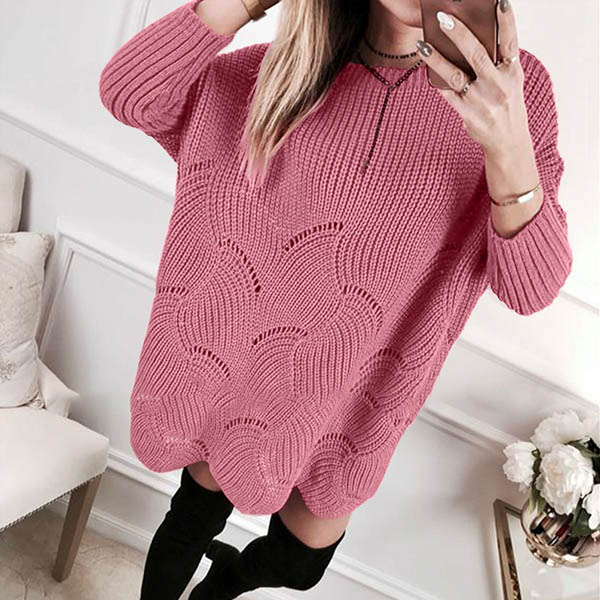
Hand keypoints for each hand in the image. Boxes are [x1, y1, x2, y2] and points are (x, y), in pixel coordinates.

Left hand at [415, 0, 530, 156]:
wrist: (508, 143)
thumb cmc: (507, 106)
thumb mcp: (510, 83)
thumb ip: (497, 63)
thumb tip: (470, 41)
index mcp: (513, 73)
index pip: (510, 42)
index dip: (506, 21)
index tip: (499, 1)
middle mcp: (498, 85)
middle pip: (476, 54)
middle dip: (459, 34)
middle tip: (443, 18)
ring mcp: (481, 100)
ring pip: (455, 74)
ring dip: (437, 58)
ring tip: (423, 45)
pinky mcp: (467, 113)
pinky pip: (448, 93)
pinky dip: (437, 80)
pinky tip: (427, 68)